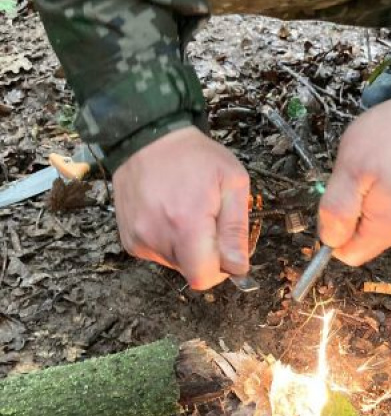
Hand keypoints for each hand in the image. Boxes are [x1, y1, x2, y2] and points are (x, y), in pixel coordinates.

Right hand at [113, 127, 249, 289]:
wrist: (146, 137)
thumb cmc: (194, 156)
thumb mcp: (232, 182)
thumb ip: (236, 230)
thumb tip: (238, 267)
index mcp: (186, 224)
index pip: (203, 278)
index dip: (220, 269)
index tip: (224, 248)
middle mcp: (157, 237)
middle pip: (190, 271)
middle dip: (205, 254)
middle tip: (206, 220)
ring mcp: (138, 239)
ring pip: (175, 263)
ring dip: (186, 247)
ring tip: (185, 211)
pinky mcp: (128, 239)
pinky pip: (157, 253)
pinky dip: (167, 241)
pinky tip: (168, 214)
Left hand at [319, 92, 390, 264]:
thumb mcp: (350, 169)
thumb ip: (336, 211)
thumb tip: (330, 241)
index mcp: (388, 229)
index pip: (347, 254)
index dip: (333, 229)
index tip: (341, 195)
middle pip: (361, 239)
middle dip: (350, 213)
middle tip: (359, 177)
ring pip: (373, 224)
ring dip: (364, 201)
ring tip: (375, 168)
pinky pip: (388, 211)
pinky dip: (380, 193)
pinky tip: (387, 168)